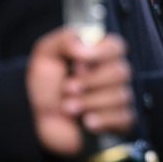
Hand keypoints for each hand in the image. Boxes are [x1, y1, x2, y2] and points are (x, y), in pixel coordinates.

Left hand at [27, 29, 133, 156]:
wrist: (39, 120)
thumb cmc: (45, 85)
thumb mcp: (46, 54)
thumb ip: (65, 40)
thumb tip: (86, 45)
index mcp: (99, 53)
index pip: (117, 46)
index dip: (100, 54)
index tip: (78, 63)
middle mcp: (112, 73)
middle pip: (121, 71)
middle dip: (90, 82)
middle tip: (68, 88)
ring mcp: (118, 97)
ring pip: (120, 96)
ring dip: (89, 103)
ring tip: (69, 107)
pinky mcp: (120, 120)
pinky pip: (123, 117)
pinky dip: (101, 120)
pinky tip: (86, 121)